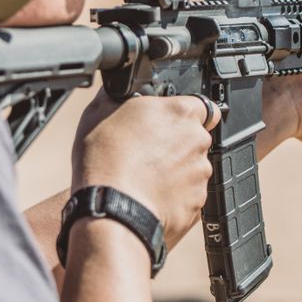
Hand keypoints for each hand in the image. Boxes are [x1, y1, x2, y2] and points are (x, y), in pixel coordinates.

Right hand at [72, 90, 219, 245]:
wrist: (111, 213)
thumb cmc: (105, 161)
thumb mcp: (100, 111)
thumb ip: (120, 96)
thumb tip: (118, 87)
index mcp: (181, 113)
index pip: (201, 105)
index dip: (183, 113)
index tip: (168, 121)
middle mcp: (198, 143)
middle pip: (194, 138)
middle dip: (175, 143)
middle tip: (146, 151)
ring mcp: (200, 177)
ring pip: (191, 169)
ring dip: (174, 171)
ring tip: (143, 177)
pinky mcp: (196, 206)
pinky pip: (186, 197)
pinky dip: (171, 197)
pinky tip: (147, 196)